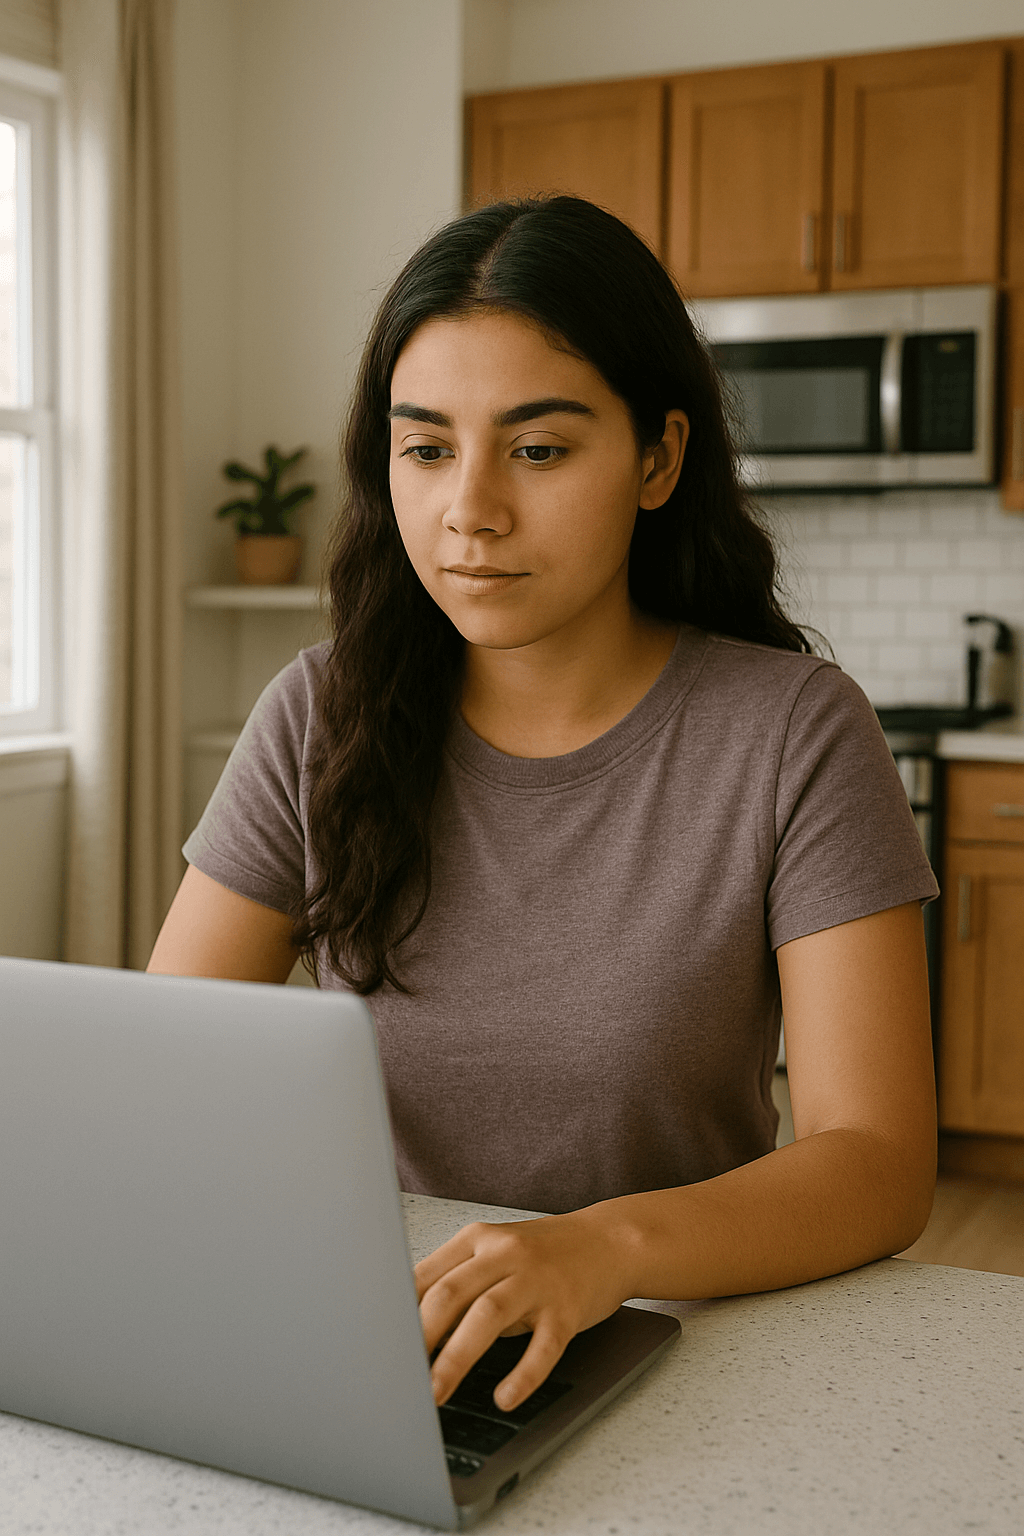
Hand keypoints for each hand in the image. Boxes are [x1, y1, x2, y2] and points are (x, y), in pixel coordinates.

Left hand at [414, 1207, 632, 1411]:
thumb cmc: (543, 1254)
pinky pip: (543, 1345)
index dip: (399, 1315)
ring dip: (457, 1357)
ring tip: (436, 1393)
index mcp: (477, 1239)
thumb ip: (457, 1280)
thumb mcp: (494, 1253)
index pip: (426, 1276)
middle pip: (450, 1293)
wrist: (610, 1241)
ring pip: (488, 1315)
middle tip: (399, 1377)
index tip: (380, 1348)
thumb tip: (407, 1327)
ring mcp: (537, 1280)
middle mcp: (504, 1254)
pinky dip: (523, 1374)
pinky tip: (506, 1396)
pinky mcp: (567, 1308)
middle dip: (419, 1339)